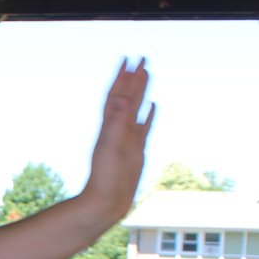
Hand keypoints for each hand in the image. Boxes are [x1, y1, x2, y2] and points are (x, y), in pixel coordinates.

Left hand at [80, 60, 153, 218]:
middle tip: (142, 58)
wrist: (106, 200)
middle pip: (127, 96)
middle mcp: (118, 128)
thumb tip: (121, 97)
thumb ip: (117, 121)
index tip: (128, 58)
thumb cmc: (105, 176)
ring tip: (148, 73)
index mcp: (110, 125)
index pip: (116, 94)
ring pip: (136, 108)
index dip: (122, 76)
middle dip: (134, 77)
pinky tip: (153, 105)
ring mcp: (128, 138)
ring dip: (141, 91)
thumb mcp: (111, 146)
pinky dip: (148, 114)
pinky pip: (143, 126)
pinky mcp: (136, 149)